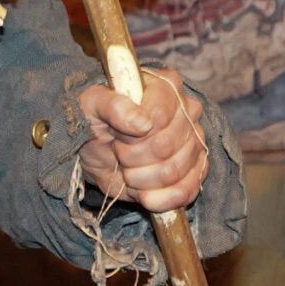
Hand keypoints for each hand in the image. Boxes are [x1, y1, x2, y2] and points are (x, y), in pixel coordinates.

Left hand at [75, 67, 208, 213]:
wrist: (94, 148)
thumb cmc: (93, 118)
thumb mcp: (91, 103)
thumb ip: (112, 105)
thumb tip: (142, 123)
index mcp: (165, 86)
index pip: (159, 115)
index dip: (132, 133)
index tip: (116, 134)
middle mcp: (186, 111)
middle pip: (165, 145)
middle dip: (132, 156)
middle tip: (119, 152)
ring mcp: (193, 142)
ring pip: (173, 171)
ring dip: (141, 178)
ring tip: (127, 169)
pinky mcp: (193, 171)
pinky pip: (187, 191)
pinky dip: (161, 199)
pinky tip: (144, 195)